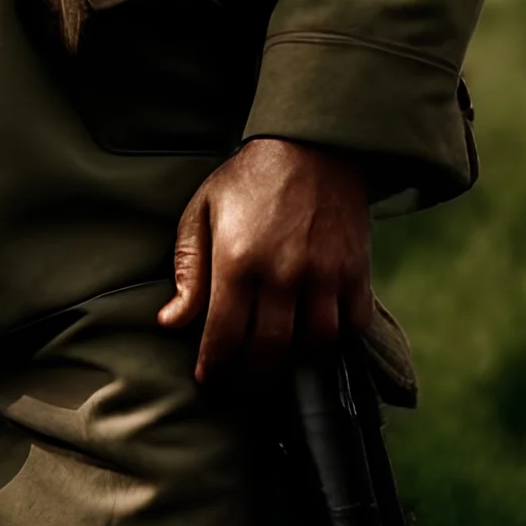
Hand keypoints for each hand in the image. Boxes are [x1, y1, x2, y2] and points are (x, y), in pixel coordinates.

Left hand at [159, 135, 371, 384]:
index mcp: (238, 259)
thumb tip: (170, 322)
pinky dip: (336, 339)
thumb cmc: (248, 179)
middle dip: (251, 376)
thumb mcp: (202, 212)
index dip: (215, 366)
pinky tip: (316, 334)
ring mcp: (324, 273)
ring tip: (279, 358)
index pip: (224, 335)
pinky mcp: (355, 270)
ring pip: (315, 344)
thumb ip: (188, 271)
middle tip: (242, 381)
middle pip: (270, 350)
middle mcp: (283, 272)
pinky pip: (352, 325)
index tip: (209, 378)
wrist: (312, 145)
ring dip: (296, 360)